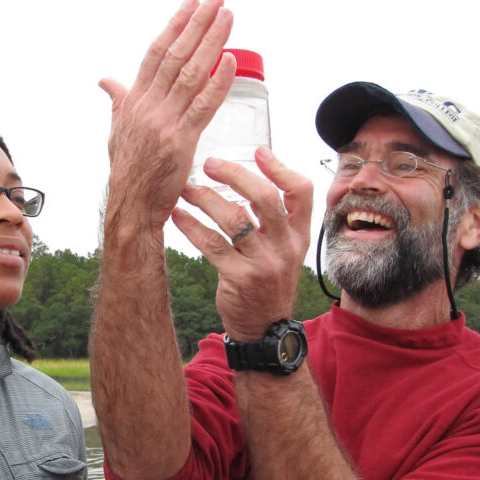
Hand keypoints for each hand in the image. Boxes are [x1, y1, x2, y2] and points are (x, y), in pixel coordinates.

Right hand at [99, 0, 234, 230]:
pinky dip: (217, 83)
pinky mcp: (180, 142)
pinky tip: (229, 62)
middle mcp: (147, 106)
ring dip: (211, 42)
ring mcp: (163, 122)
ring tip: (228, 18)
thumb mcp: (116, 132)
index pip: (156, 52)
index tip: (192, 5)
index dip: (175, 26)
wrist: (131, 208)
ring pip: (190, 74)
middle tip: (216, 1)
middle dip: (197, 24)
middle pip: (175, 55)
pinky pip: (202, 106)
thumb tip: (107, 81)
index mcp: (134, 101)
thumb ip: (117, 102)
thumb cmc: (128, 173)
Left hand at [172, 147, 312, 340]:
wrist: (265, 328)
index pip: (301, 192)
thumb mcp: (284, 251)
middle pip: (264, 198)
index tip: (259, 151)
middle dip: (235, 175)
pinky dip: (191, 226)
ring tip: (186, 189)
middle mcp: (285, 247)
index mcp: (298, 236)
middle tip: (210, 164)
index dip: (281, 168)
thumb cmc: (268, 283)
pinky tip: (178, 216)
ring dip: (205, 199)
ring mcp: (263, 264)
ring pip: (234, 219)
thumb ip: (275, 221)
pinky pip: (211, 244)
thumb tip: (252, 179)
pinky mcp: (239, 278)